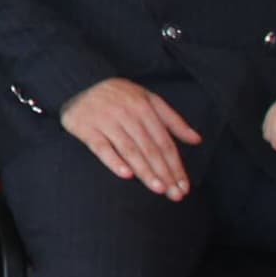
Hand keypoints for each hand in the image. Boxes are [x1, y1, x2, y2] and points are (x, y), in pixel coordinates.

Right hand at [60, 77, 202, 199]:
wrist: (79, 81)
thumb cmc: (120, 96)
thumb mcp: (148, 99)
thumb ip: (172, 120)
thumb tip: (197, 140)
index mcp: (144, 107)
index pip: (164, 142)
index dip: (176, 165)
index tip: (183, 186)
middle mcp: (127, 113)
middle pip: (149, 148)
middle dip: (164, 173)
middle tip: (174, 195)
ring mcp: (105, 120)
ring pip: (129, 150)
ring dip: (145, 171)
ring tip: (158, 189)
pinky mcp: (85, 127)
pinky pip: (101, 147)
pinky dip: (113, 161)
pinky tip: (126, 175)